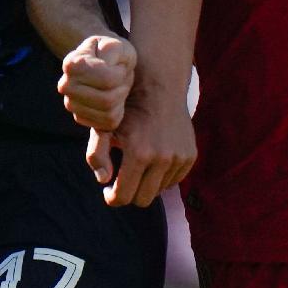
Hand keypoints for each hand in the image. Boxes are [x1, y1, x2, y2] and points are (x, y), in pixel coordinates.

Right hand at [59, 34, 135, 130]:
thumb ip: (112, 50)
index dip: (120, 73)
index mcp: (72, 64)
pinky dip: (117, 111)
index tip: (118, 65)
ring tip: (116, 86)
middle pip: (107, 99)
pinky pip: (107, 123)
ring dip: (120, 100)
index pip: (107, 80)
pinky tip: (113, 98)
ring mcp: (70, 103)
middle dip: (122, 88)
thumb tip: (104, 65)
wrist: (102, 62)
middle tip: (121, 77)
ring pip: (108, 113)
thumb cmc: (112, 53)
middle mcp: (66, 86)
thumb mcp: (117, 45)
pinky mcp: (80, 117)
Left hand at [92, 82, 195, 208]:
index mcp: (138, 153)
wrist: (159, 88)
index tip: (108, 191)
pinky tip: (153, 160)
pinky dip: (162, 176)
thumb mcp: (104, 128)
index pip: (124, 197)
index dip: (112, 198)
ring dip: (146, 184)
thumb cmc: (126, 109)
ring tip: (138, 166)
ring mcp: (179, 157)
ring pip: (159, 191)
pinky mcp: (190, 155)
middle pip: (142, 199)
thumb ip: (96, 155)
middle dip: (129, 194)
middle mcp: (162, 158)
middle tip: (122, 182)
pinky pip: (174, 180)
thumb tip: (104, 180)